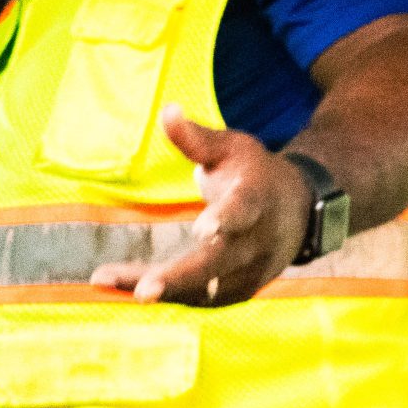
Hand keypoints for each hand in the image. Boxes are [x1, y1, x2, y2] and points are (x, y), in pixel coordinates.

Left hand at [91, 106, 311, 306]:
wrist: (300, 211)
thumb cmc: (255, 173)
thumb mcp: (233, 148)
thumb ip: (197, 138)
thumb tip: (166, 111)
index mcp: (258, 199)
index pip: (244, 210)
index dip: (225, 219)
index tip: (201, 230)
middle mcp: (256, 241)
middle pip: (219, 262)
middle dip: (181, 278)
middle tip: (144, 291)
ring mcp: (248, 271)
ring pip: (202, 288)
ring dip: (159, 288)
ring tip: (107, 280)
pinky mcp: (236, 291)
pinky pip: (195, 297)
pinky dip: (161, 292)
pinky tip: (118, 285)